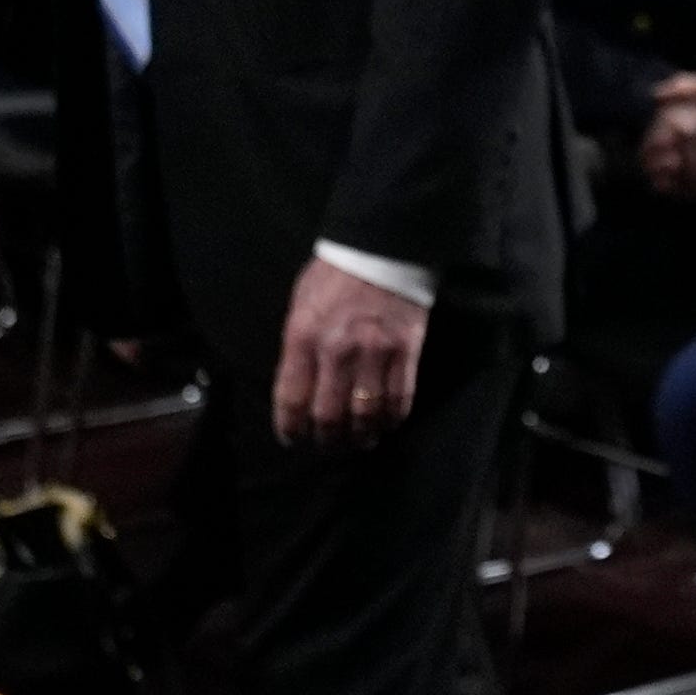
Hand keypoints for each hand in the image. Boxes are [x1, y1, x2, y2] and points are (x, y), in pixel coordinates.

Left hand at [271, 258, 429, 448]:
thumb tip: (299, 390)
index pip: (291, 398)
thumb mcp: (300, 307)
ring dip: (361, 435)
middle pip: (329, 415)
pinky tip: (385, 423)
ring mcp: (374, 352)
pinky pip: (399, 399)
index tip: (293, 439)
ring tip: (359, 440)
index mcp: (302, 336)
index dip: (290, 428)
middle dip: (327, 439)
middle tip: (328, 445)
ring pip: (366, 414)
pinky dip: (392, 419)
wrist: (380, 249)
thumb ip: (298, 349)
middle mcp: (336, 349)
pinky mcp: (405, 352)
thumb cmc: (334, 277)